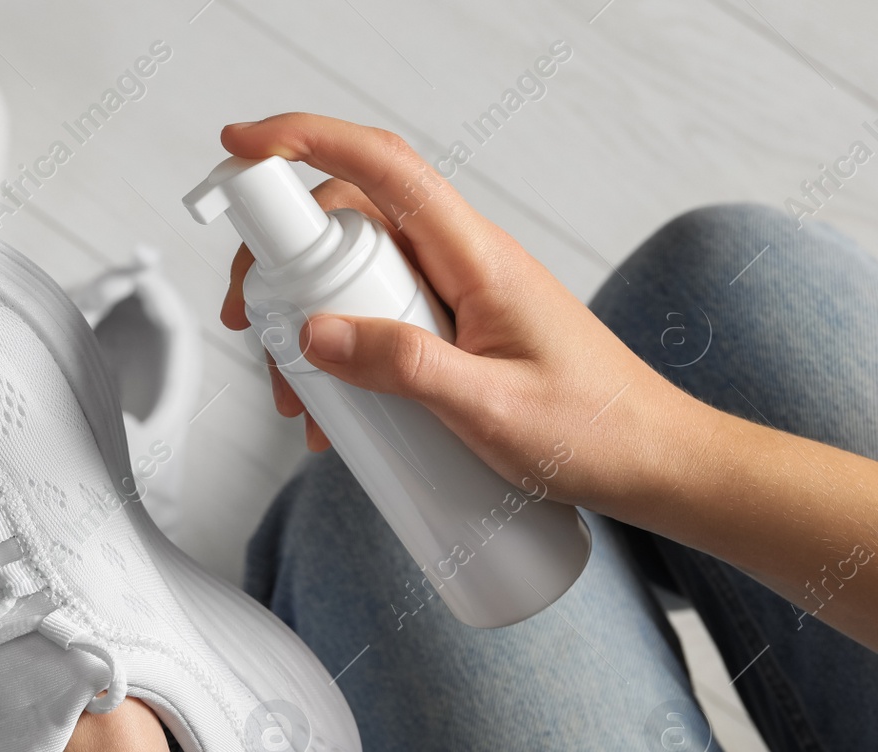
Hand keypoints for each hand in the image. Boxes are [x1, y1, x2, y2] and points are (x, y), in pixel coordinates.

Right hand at [219, 112, 704, 512]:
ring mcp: (457, 295)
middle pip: (350, 220)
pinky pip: (379, 318)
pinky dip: (342, 355)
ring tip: (295, 396)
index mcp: (478, 257)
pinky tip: (337, 416)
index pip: (383, 168)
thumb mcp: (493, 410)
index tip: (243, 147)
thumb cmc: (595, 433)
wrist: (654, 464)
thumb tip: (316, 333)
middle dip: (282, 261)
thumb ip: (407, 368)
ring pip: (356, 275)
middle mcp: (463, 261)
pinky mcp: (454, 330)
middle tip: (250, 321)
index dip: (306, 141)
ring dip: (307, 322)